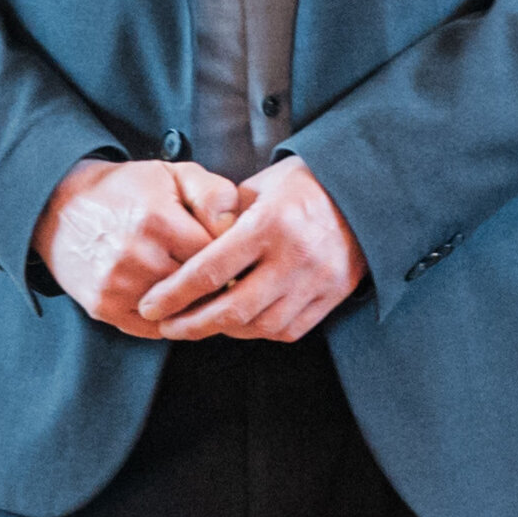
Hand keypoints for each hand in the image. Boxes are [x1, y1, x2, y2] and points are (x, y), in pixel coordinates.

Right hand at [35, 157, 240, 329]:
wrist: (59, 207)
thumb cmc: (127, 190)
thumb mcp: (173, 175)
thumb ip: (213, 194)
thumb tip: (234, 226)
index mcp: (158, 221)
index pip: (218, 256)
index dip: (229, 256)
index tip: (230, 252)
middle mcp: (136, 257)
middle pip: (201, 288)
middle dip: (214, 282)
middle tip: (218, 272)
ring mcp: (117, 286)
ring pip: (180, 311)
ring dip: (193, 303)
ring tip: (194, 285)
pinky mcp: (104, 307)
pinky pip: (154, 328)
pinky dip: (168, 318)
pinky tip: (169, 299)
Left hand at [136, 157, 366, 342]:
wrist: (365, 190)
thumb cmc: (304, 183)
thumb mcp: (259, 185)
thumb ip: (223, 215)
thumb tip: (188, 245)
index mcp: (269, 224)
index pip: (210, 270)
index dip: (174, 294)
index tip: (151, 305)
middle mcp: (294, 256)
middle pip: (232, 309)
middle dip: (192, 324)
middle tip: (167, 327)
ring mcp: (318, 280)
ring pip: (261, 326)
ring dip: (225, 331)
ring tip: (202, 325)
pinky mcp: (334, 295)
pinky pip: (290, 330)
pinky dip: (260, 332)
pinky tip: (242, 325)